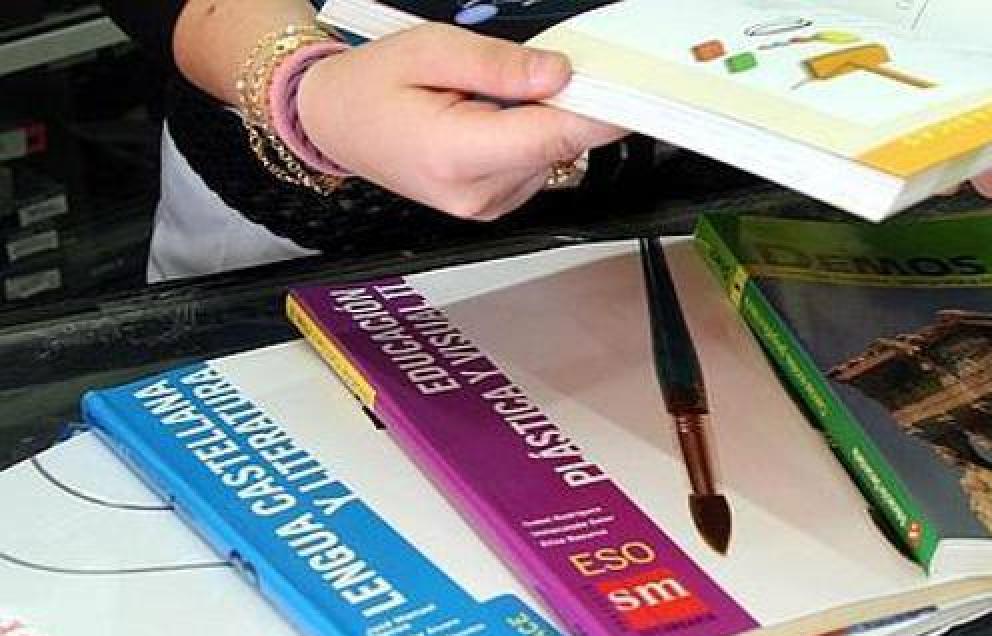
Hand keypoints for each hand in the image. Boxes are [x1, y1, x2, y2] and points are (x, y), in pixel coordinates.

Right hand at [296, 23, 626, 219]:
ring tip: (490, 95)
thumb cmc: (371, 86)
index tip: (633, 95)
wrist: (334, 122)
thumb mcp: (430, 49)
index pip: (552, 138)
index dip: (599, 114)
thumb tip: (559, 74)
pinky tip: (491, 118)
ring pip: (549, 156)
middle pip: (556, 146)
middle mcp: (476, 193)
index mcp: (457, 155)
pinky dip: (527, 137)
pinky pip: (533, 165)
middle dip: (565, 105)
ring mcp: (485, 206)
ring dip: (541, 121)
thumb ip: (500, 65)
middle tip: (543, 67)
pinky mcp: (491, 205)